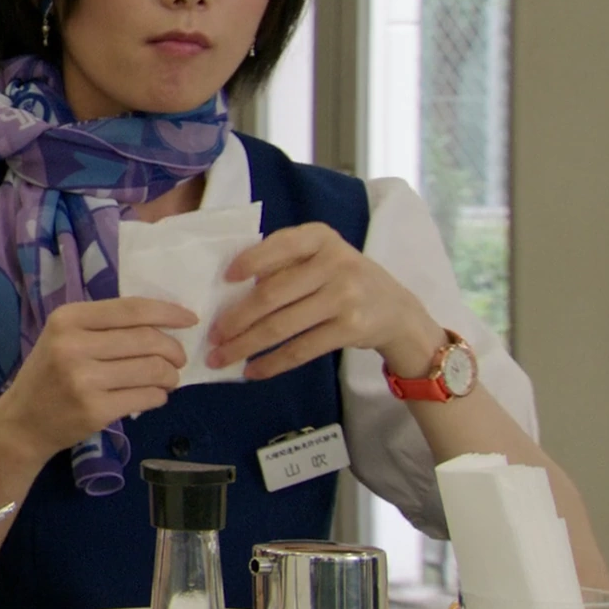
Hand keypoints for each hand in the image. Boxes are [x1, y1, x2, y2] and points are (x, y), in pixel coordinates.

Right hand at [0, 297, 196, 462]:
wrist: (22, 422)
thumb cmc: (50, 372)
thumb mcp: (66, 335)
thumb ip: (105, 323)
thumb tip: (165, 319)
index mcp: (68, 318)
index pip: (131, 309)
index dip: (167, 312)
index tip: (190, 319)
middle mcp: (73, 346)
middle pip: (147, 339)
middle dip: (173, 349)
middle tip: (179, 357)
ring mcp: (83, 380)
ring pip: (151, 369)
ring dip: (170, 374)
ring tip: (169, 378)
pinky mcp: (94, 411)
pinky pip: (145, 397)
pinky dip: (159, 396)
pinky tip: (155, 395)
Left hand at [207, 222, 443, 380]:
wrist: (396, 310)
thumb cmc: (344, 279)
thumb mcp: (321, 257)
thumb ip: (286, 263)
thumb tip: (231, 290)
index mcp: (320, 238)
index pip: (280, 245)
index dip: (250, 262)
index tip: (224, 280)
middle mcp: (334, 263)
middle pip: (272, 293)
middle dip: (236, 318)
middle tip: (212, 335)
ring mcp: (344, 297)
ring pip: (281, 326)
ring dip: (245, 345)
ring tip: (221, 357)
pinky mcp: (349, 329)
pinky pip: (300, 350)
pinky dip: (272, 363)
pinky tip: (252, 371)